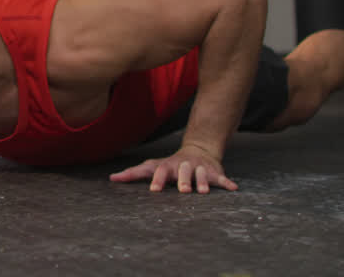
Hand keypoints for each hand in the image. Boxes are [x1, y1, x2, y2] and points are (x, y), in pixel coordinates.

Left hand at [108, 143, 236, 193]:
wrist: (197, 151)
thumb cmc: (169, 165)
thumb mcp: (152, 166)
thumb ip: (133, 173)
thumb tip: (111, 178)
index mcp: (168, 166)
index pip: (160, 171)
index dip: (157, 180)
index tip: (154, 191)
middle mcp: (183, 166)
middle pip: (183, 172)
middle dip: (183, 180)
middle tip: (183, 191)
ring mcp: (199, 168)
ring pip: (201, 174)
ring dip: (202, 182)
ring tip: (203, 192)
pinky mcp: (214, 172)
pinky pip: (221, 178)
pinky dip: (227, 183)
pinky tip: (233, 189)